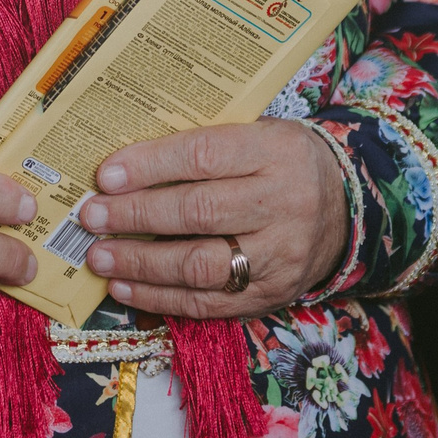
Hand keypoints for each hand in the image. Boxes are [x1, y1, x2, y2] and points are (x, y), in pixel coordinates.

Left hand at [79, 119, 346, 318]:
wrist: (345, 208)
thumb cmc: (282, 164)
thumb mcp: (258, 135)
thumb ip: (204, 147)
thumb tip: (126, 165)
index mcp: (276, 152)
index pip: (204, 156)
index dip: (150, 165)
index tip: (106, 175)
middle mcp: (282, 204)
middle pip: (198, 212)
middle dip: (136, 217)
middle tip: (92, 217)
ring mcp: (279, 255)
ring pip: (201, 265)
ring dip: (141, 263)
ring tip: (100, 256)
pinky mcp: (271, 294)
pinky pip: (209, 303)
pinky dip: (160, 298)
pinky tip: (125, 286)